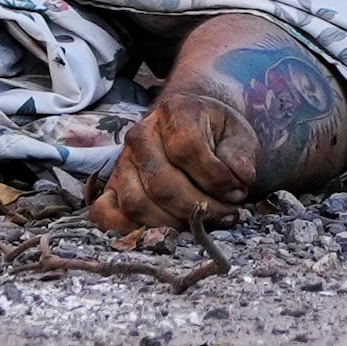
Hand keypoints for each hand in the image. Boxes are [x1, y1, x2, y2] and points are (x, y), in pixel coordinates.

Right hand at [90, 91, 258, 233]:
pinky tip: (160, 233)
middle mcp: (140, 136)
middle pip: (162, 184)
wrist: (192, 130)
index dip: (215, 178)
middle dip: (199, 208)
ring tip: (200, 224)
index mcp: (173, 113)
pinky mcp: (112, 187)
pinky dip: (128, 229)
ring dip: (172, 223)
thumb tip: (239, 177)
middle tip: (225, 215)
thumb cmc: (217, 137)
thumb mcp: (239, 136)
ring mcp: (122, 163)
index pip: (187, 149)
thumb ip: (241, 155)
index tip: (238, 191)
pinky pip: (105, 214)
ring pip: (137, 204)